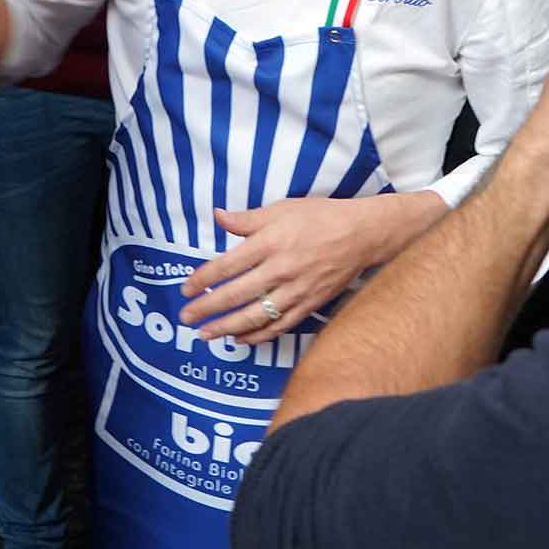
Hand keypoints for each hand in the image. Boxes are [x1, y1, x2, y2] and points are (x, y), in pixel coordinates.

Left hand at [180, 195, 418, 341]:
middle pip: (236, 294)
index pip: (227, 265)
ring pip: (256, 316)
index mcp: (271, 242)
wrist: (362, 234)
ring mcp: (296, 290)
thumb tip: (217, 216)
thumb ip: (246, 218)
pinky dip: (258, 335)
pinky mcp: (309, 304)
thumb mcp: (281, 209)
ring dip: (227, 327)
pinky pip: (279, 326)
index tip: (186, 289)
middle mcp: (281, 269)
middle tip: (186, 318)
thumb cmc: (319, 217)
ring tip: (206, 334)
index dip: (203, 279)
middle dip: (207, 308)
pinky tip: (240, 339)